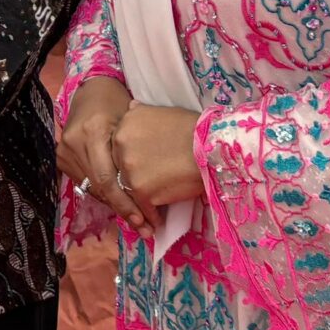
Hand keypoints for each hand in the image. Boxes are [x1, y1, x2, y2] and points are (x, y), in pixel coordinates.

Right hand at [57, 77, 144, 227]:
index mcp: (93, 132)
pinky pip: (84, 183)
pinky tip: (119, 203)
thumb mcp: (132, 123)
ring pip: (92, 189)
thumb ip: (136, 154)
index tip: (146, 221)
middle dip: (124, 210)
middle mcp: (74, 143)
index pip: (108, 179)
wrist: (91, 90)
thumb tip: (154, 192)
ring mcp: (64, 151)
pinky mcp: (60, 157)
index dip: (127, 203)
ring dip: (114, 206)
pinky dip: (103, 194)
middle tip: (144, 228)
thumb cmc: (118, 104)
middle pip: (100, 187)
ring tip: (136, 221)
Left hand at [111, 104, 205, 231]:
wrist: (211, 146)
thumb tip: (131, 108)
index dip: (129, 162)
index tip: (140, 170)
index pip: (118, 149)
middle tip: (144, 191)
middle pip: (120, 170)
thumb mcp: (162, 111)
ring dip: (139, 203)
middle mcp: (120, 145)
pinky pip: (143, 208)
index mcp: (125, 124)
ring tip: (149, 212)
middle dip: (131, 182)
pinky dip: (151, 217)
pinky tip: (158, 221)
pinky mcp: (141, 191)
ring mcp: (129, 170)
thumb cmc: (193, 128)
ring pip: (129, 191)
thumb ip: (141, 114)